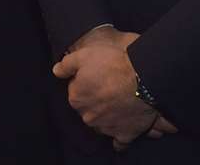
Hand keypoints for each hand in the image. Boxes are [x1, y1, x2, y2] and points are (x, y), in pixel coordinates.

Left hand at [52, 28, 177, 143]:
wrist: (143, 77)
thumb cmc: (113, 64)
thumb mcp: (85, 55)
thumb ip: (67, 64)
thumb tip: (56, 71)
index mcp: (76, 98)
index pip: (76, 92)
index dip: (85, 82)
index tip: (96, 76)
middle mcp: (88, 117)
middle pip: (88, 109)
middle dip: (95, 100)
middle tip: (108, 88)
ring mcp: (106, 128)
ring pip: (101, 124)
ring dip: (106, 117)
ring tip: (117, 104)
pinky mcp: (124, 134)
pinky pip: (119, 143)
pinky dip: (119, 137)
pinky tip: (121, 130)